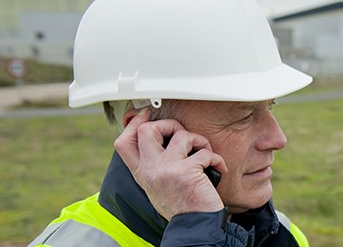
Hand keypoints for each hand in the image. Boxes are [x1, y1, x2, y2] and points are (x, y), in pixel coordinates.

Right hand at [114, 109, 228, 219]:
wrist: (194, 226)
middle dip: (169, 124)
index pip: (123, 142)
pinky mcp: (187, 172)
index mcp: (141, 173)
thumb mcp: (157, 185)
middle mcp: (150, 170)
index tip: (147, 115)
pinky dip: (216, 158)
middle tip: (182, 135)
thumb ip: (154, 164)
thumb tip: (160, 136)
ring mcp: (167, 169)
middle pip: (146, 129)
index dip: (133, 124)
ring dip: (199, 140)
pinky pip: (205, 151)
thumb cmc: (181, 205)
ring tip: (204, 152)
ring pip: (181, 135)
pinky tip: (219, 168)